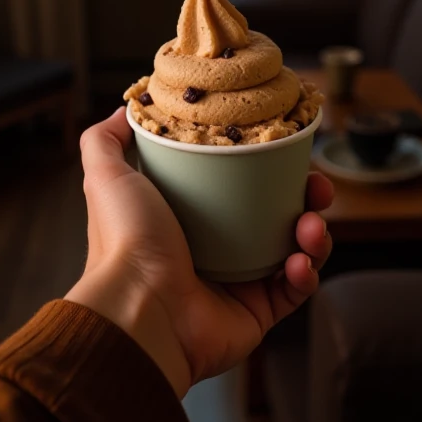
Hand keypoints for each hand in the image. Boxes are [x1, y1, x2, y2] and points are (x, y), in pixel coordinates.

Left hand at [65, 108, 333, 397]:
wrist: (140, 311)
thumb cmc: (124, 243)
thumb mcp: (107, 176)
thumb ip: (105, 139)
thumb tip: (127, 108)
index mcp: (187, 215)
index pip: (238, 183)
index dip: (265, 164)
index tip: (283, 147)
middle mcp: (215, 248)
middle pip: (276, 214)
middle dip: (304, 198)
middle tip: (315, 188)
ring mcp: (238, 282)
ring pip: (294, 250)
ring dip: (313, 234)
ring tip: (311, 227)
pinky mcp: (256, 313)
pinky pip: (295, 291)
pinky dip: (306, 274)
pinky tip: (301, 261)